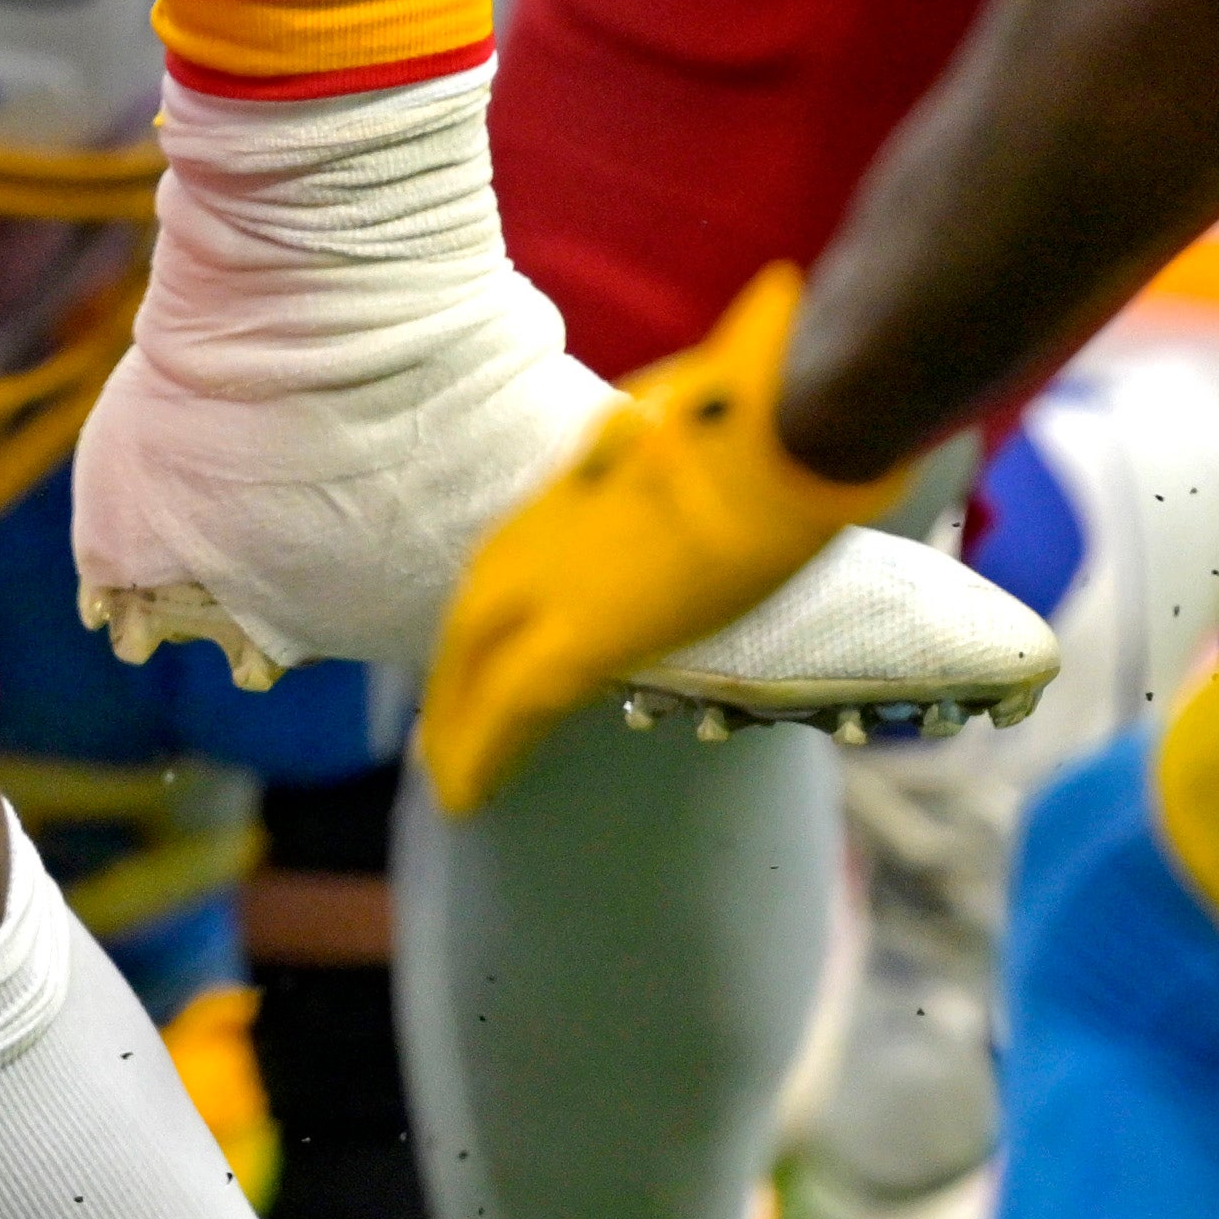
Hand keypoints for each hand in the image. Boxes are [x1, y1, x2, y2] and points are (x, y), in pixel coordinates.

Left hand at [416, 273, 900, 811]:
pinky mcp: (573, 640)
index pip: (504, 569)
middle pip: (474, 621)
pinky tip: (460, 797)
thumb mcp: (683, 438)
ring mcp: (548, 585)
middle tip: (437, 734)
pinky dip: (476, 753)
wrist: (781, 430)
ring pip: (472, 668)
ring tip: (445, 773)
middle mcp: (540, 539)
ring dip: (457, 721)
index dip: (487, 617)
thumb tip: (661, 450)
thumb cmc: (752, 421)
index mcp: (568, 495)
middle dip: (454, 680)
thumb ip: (655, 469)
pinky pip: (506, 710)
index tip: (473, 654)